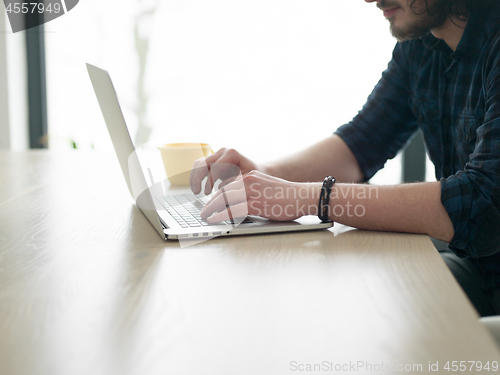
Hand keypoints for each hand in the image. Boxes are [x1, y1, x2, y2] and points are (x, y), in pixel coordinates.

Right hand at [190, 148, 263, 194]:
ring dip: (194, 177)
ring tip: (196, 191)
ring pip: (199, 163)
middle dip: (198, 178)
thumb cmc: (253, 176)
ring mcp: (217, 153)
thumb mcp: (247, 180)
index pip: (215, 167)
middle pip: (204, 163)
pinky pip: (199, 166)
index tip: (207, 193)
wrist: (256, 170)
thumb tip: (220, 188)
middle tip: (197, 192)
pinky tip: (196, 187)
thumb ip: (235, 183)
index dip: (209, 181)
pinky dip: (195, 176)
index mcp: (232, 154)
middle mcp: (223, 151)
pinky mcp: (213, 159)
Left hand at [200, 170, 319, 223]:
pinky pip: (232, 210)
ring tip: (205, 217)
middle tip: (204, 211)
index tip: (211, 204)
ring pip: (225, 200)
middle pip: (223, 192)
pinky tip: (214, 220)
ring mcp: (252, 192)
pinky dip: (221, 215)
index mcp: (251, 176)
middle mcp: (249, 181)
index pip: (228, 186)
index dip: (217, 196)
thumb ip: (253, 192)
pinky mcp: (255, 204)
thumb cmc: (288, 197)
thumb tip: (239, 204)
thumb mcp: (266, 188)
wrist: (303, 196)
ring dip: (212, 209)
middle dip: (211, 203)